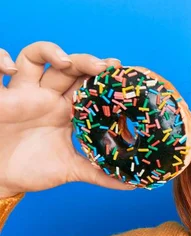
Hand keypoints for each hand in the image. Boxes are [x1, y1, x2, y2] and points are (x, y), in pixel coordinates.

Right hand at [0, 41, 134, 197]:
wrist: (0, 180)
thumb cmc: (32, 170)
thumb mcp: (70, 170)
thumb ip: (100, 174)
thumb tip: (133, 184)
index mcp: (65, 110)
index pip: (87, 85)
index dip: (103, 77)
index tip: (122, 74)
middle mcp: (46, 96)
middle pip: (67, 67)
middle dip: (86, 62)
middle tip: (105, 66)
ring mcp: (21, 93)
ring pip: (33, 57)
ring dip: (49, 51)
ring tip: (65, 62)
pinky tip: (11, 70)